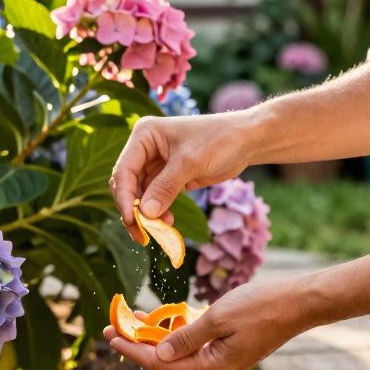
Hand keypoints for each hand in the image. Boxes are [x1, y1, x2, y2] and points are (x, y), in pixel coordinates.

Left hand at [102, 278, 312, 369]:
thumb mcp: (217, 318)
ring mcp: (223, 360)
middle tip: (111, 327)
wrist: (300, 302)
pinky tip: (159, 318)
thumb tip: (156, 353)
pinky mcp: (229, 347)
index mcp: (213, 368)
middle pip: (167, 362)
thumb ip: (185, 337)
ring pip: (179, 352)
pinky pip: (194, 344)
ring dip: (154, 336)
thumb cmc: (262, 306)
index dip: (133, 350)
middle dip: (138, 344)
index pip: (162, 365)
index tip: (110, 335)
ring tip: (129, 320)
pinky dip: (175, 332)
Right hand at [111, 113, 253, 242]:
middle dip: (133, 209)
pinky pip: (155, 198)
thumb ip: (166, 187)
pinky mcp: (167, 177)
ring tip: (161, 230)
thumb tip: (146, 214)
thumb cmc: (219, 140)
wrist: (245, 140)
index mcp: (144, 135)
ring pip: (140, 195)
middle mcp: (145, 149)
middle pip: (128, 185)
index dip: (124, 197)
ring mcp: (155, 164)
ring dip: (147, 214)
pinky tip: (168, 222)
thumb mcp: (190, 163)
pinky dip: (158, 212)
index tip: (132, 220)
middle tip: (142, 234)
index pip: (124, 170)